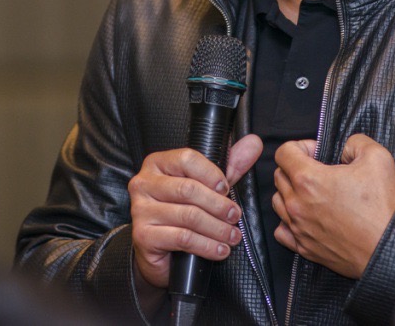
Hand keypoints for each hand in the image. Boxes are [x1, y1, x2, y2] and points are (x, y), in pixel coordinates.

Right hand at [128, 133, 262, 289]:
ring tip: (232, 236)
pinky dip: (207, 245)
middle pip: (188, 189)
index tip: (226, 189)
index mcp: (157, 164)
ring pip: (188, 216)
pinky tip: (219, 250)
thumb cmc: (181, 211)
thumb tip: (254, 143)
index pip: (186, 159)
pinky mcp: (143, 235)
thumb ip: (230, 165)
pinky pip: (183, 238)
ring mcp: (141, 210)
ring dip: (217, 228)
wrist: (158, 251)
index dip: (211, 174)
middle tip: (235, 216)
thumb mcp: (206, 185)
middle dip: (218, 205)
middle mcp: (144, 183)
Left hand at [271, 133, 394, 278]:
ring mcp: (299, 228)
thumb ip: (355, 142)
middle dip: (295, 167)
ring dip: (291, 192)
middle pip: (279, 176)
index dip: (300, 146)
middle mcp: (297, 205)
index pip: (283, 153)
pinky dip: (289, 221)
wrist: (392, 248)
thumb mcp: (377, 157)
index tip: (318, 153)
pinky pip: (282, 231)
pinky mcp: (305, 248)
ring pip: (278, 202)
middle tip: (320, 171)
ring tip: (314, 194)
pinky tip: (306, 217)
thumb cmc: (383, 206)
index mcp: (309, 180)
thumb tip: (344, 148)